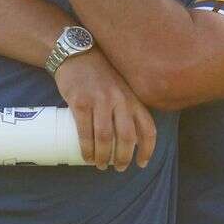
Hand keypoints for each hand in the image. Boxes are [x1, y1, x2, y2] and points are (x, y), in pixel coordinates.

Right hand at [53, 49, 156, 170]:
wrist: (76, 55)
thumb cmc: (99, 75)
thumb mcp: (121, 88)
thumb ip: (127, 107)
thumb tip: (129, 138)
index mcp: (132, 98)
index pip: (147, 128)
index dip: (147, 149)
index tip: (141, 164)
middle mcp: (119, 100)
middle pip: (127, 137)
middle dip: (124, 157)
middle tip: (118, 168)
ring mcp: (99, 100)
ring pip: (105, 137)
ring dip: (103, 156)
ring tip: (100, 165)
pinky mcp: (80, 102)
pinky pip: (85, 132)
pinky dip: (87, 149)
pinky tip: (87, 157)